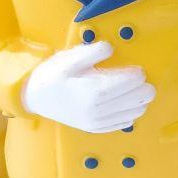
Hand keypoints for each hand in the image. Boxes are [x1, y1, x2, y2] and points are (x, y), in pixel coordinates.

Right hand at [22, 40, 154, 132]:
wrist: (35, 97)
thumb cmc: (53, 74)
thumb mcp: (70, 58)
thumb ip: (93, 52)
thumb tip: (111, 48)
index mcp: (94, 90)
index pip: (131, 82)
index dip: (138, 73)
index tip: (136, 67)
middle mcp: (99, 110)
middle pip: (138, 98)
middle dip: (143, 86)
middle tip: (137, 77)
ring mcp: (98, 122)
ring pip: (135, 112)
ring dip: (139, 100)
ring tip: (133, 89)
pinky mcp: (96, 129)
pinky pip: (124, 123)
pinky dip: (131, 112)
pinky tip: (126, 103)